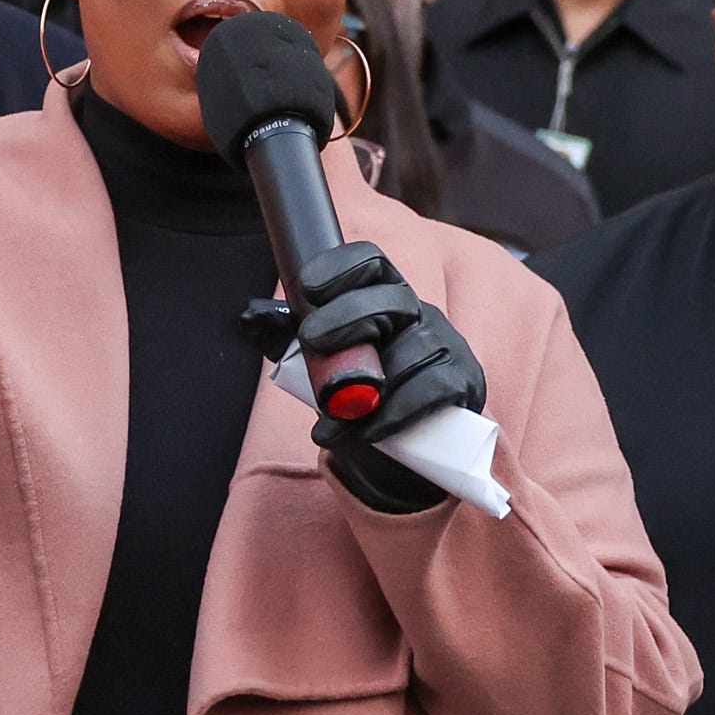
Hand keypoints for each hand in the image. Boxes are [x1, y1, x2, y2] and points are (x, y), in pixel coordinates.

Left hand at [287, 239, 485, 508]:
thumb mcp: (323, 364)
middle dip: (349, 315)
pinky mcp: (462, 384)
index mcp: (387, 298)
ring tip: (330, 419)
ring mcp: (448, 347)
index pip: (373, 263)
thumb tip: (252, 318)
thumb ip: (291, 341)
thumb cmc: (361, 395)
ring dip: (365, 385)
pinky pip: (430, 391)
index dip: (343, 266)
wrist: (403, 452)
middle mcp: (421, 314)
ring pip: (410, 352)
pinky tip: (364, 432)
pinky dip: (392, 414)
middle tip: (312, 338)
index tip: (308, 285)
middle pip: (392, 300)